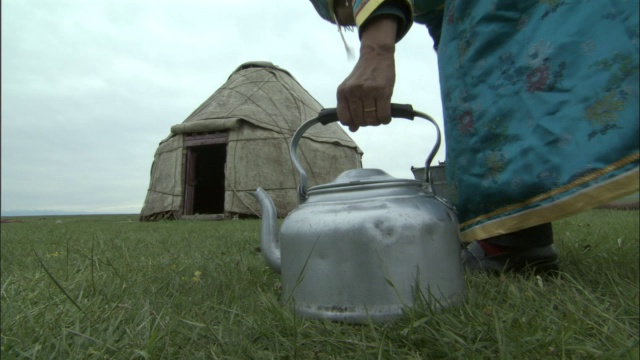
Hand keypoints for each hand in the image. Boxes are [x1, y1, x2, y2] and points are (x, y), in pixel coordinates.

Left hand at [337, 16, 397, 131]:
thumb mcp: (351, 88)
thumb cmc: (364, 74)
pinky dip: (385, 119)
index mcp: (342, 92)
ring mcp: (368, 91)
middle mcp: (353, 92)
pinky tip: (386, 116)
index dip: (353, 123)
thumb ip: (349, 108)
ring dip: (376, 122)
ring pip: (371, 119)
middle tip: (372, 117)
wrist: (376, 55)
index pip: (345, 118)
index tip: (359, 122)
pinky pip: (383, 115)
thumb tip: (353, 129)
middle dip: (367, 122)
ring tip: (378, 116)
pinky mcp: (383, 91)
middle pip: (359, 120)